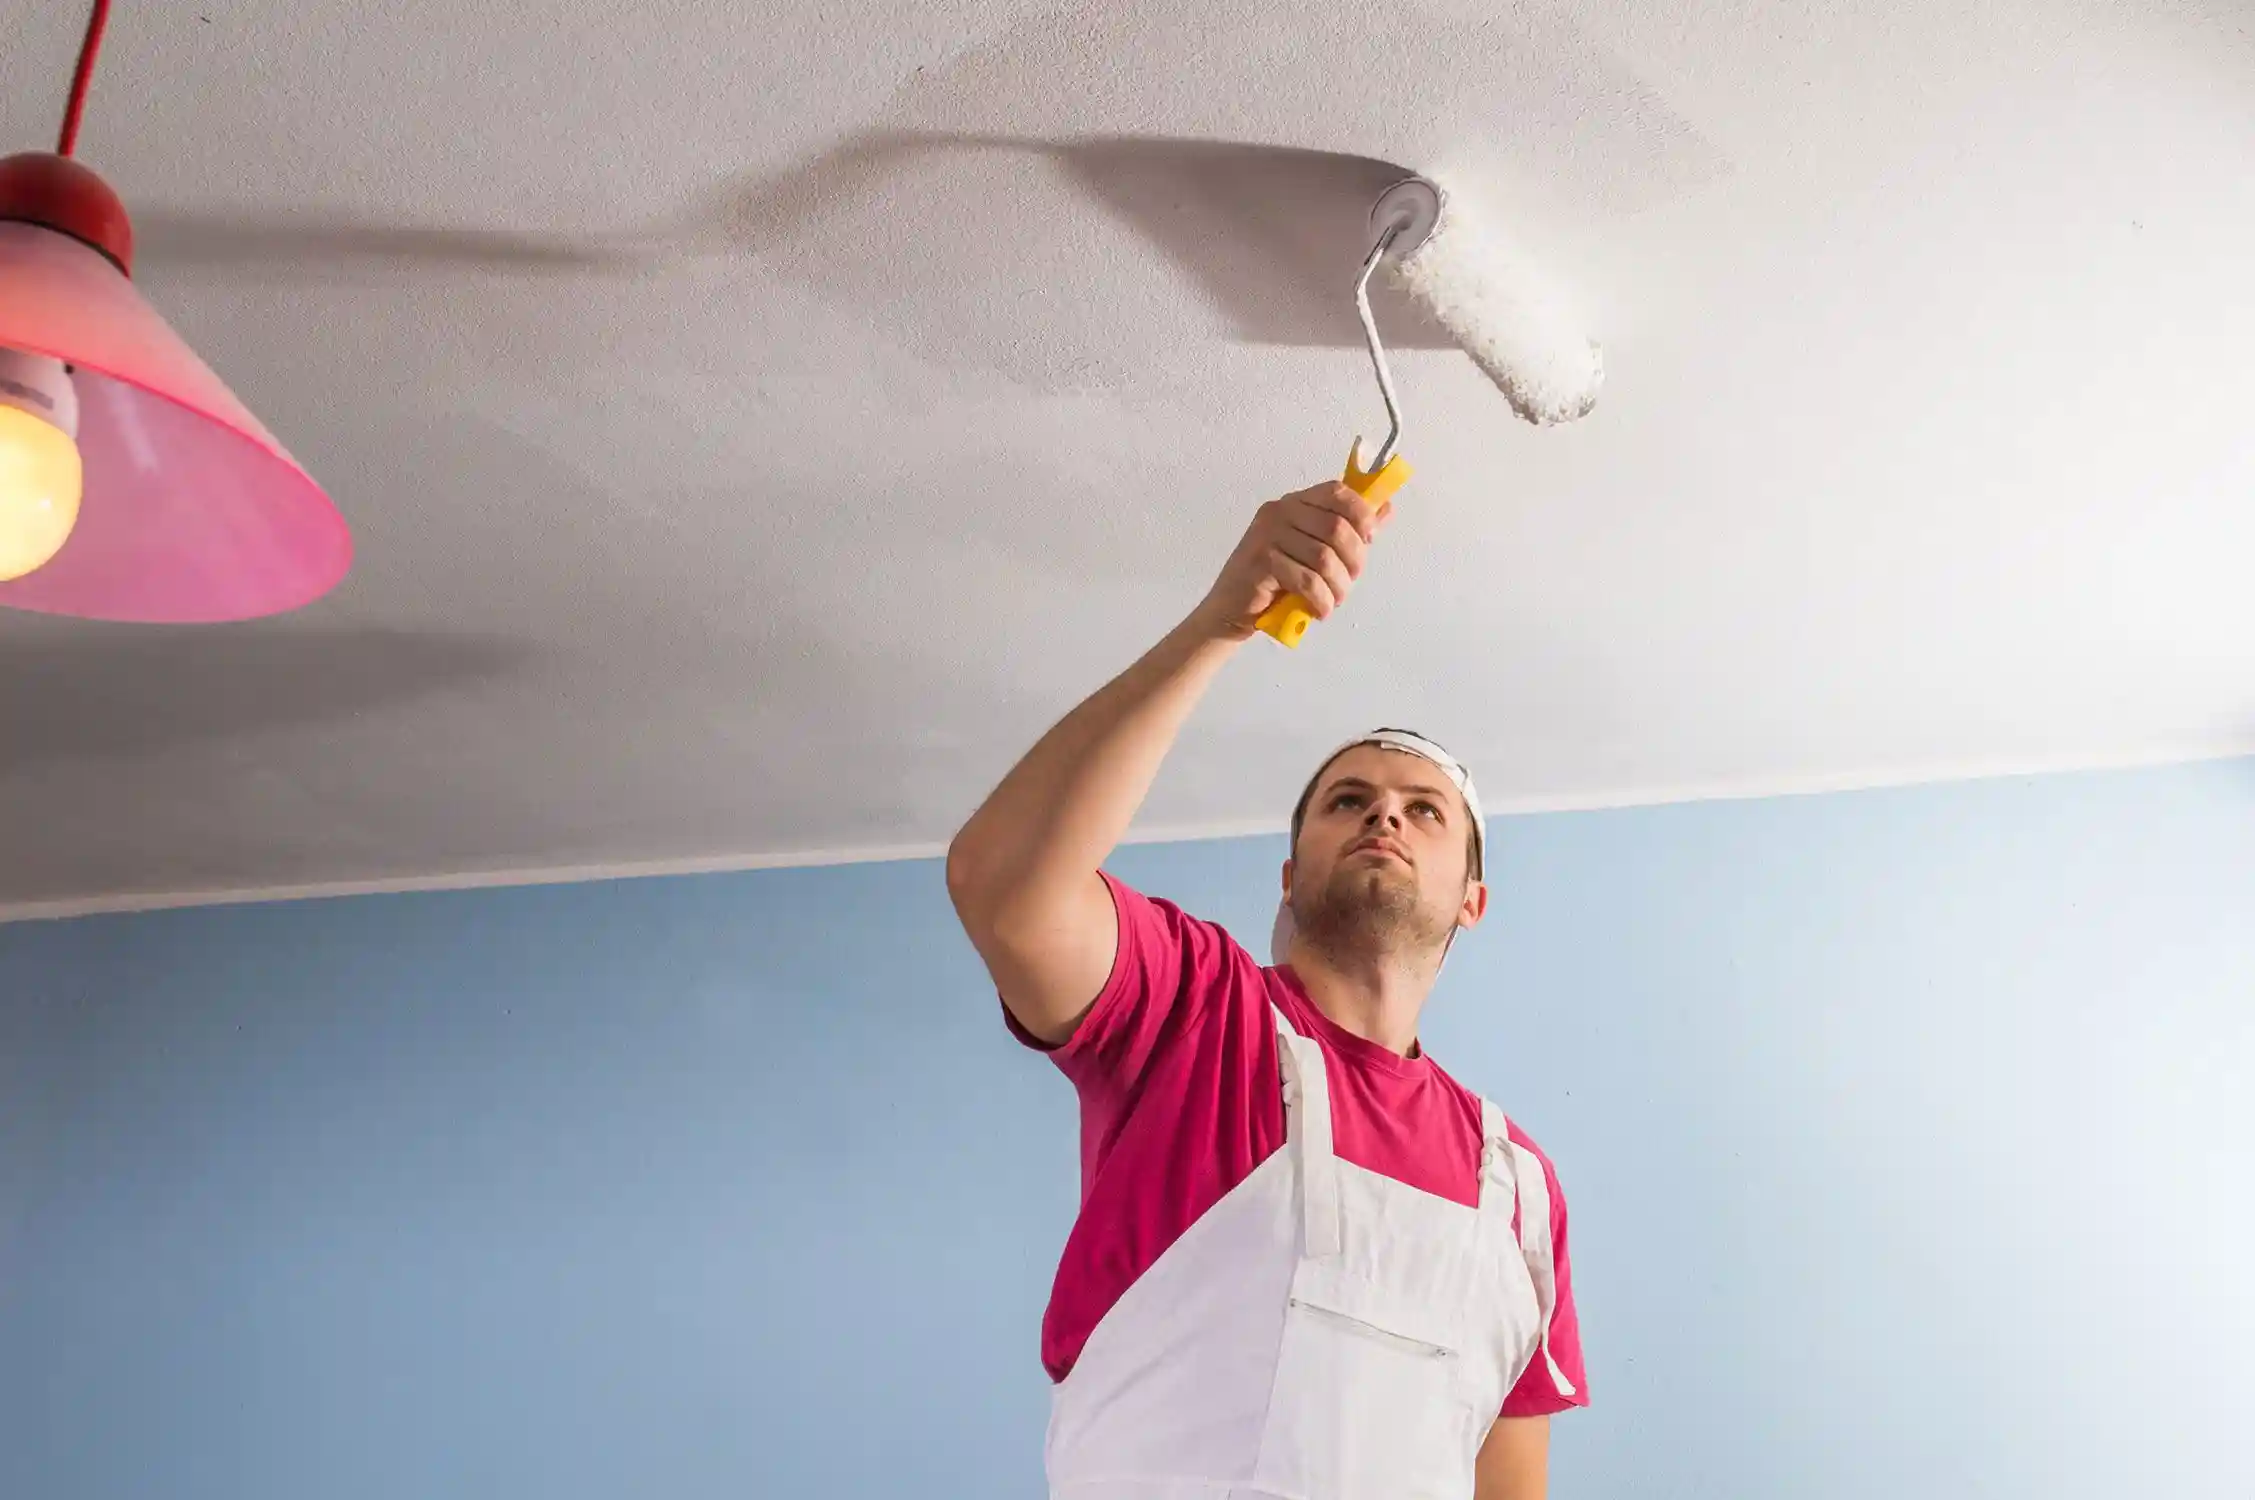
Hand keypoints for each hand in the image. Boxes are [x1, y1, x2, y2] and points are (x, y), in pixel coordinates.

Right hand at [1189, 481, 1392, 641]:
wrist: (1230, 609)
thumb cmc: (1272, 580)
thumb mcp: (1312, 550)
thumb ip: (1346, 529)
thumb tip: (1384, 508)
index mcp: (1294, 503)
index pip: (1337, 492)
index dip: (1362, 514)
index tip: (1370, 539)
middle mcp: (1278, 513)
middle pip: (1337, 528)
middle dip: (1354, 560)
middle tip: (1349, 581)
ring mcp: (1266, 536)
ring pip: (1325, 559)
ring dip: (1338, 587)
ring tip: (1334, 600)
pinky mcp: (1261, 563)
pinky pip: (1307, 581)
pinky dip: (1321, 601)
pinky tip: (1320, 609)